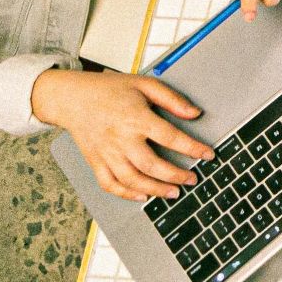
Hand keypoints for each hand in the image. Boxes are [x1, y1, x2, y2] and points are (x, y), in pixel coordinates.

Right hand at [31, 68, 215, 201]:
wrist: (72, 98)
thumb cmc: (109, 89)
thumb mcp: (144, 84)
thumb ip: (171, 99)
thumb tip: (195, 113)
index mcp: (136, 118)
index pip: (170, 137)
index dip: (192, 148)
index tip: (208, 154)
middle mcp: (121, 139)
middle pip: (152, 165)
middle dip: (176, 176)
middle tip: (193, 179)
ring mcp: (106, 153)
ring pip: (132, 180)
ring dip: (155, 190)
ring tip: (174, 192)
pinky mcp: (95, 162)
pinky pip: (110, 184)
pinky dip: (126, 194)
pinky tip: (142, 196)